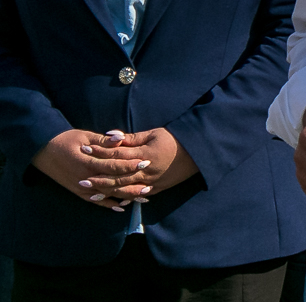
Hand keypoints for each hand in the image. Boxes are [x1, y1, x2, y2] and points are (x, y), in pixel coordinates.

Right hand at [30, 129, 144, 211]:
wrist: (43, 151)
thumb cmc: (65, 140)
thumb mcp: (84, 136)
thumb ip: (103, 141)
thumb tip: (120, 139)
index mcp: (87, 162)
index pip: (112, 165)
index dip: (129, 165)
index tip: (146, 163)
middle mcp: (84, 177)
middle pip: (112, 183)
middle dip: (132, 184)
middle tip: (150, 186)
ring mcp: (81, 187)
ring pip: (106, 194)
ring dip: (125, 196)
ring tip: (142, 197)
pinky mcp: (77, 192)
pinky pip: (95, 201)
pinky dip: (108, 204)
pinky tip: (122, 207)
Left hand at [81, 128, 198, 198]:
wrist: (197, 154)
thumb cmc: (175, 140)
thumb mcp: (155, 134)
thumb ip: (133, 138)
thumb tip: (112, 136)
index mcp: (145, 155)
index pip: (117, 153)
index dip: (99, 151)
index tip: (85, 149)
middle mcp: (146, 171)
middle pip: (117, 176)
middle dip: (98, 177)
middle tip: (80, 178)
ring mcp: (150, 182)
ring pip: (124, 189)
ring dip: (106, 191)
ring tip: (91, 192)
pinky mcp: (156, 189)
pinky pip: (136, 196)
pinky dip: (123, 198)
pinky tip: (113, 200)